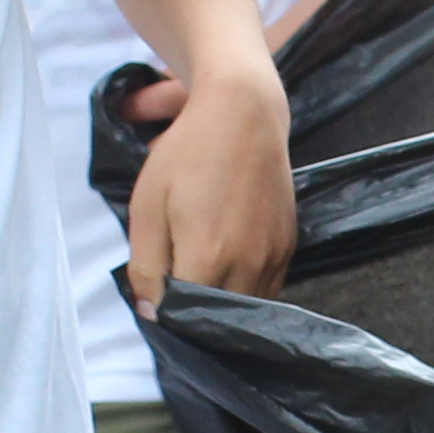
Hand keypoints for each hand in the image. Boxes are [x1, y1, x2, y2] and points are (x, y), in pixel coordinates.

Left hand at [124, 63, 293, 308]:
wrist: (244, 113)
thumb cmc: (188, 153)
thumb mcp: (147, 206)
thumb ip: (145, 266)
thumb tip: (151, 314)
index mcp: (208, 257)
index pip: (184, 317)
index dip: (166, 312)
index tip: (156, 295)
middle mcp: (248, 266)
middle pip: (218, 319)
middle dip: (195, 313)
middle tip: (176, 286)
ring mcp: (274, 257)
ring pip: (246, 307)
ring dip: (223, 303)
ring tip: (202, 272)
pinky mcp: (289, 246)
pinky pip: (267, 286)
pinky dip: (246, 287)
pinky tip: (227, 263)